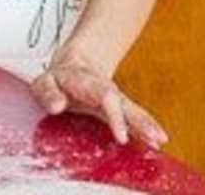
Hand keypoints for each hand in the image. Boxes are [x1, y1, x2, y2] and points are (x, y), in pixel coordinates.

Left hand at [31, 49, 167, 147]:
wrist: (75, 66)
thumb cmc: (59, 79)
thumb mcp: (44, 81)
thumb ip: (47, 93)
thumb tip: (56, 107)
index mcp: (86, 83)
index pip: (105, 97)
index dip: (116, 117)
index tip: (122, 137)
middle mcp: (105, 90)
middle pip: (125, 104)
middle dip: (140, 122)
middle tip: (154, 139)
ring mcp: (115, 99)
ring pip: (134, 110)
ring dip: (147, 125)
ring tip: (160, 140)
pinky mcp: (121, 107)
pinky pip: (136, 117)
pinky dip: (147, 128)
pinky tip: (157, 140)